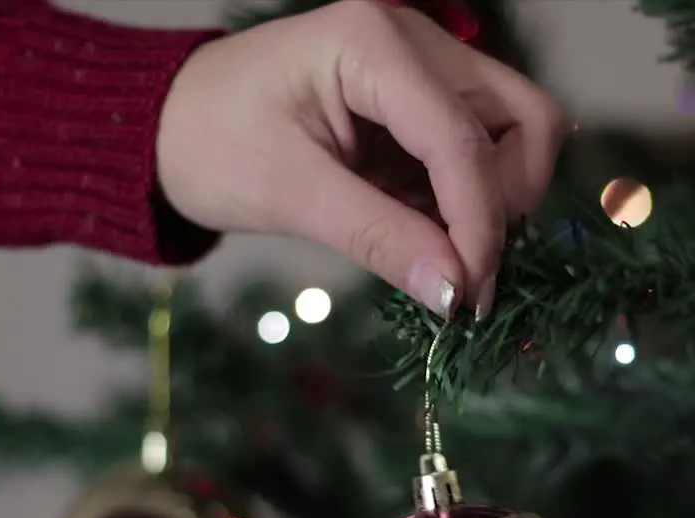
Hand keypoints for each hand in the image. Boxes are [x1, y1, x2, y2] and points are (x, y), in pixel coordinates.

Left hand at [156, 0, 567, 317]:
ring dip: (499, 201)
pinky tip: (431, 237)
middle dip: (509, 200)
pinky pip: (484, 154)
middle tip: (467, 270)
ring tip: (446, 255)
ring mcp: (428, 70)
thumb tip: (457, 293)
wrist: (169, 126)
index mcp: (373, 44)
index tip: (469, 297)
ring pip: (518, 133)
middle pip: (524, 118)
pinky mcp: (425, 106)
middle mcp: (416, 43)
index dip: (480, 223)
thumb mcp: (289, 195)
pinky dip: (473, 202)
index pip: (462, 138)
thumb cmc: (210, 144)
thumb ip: (379, 238)